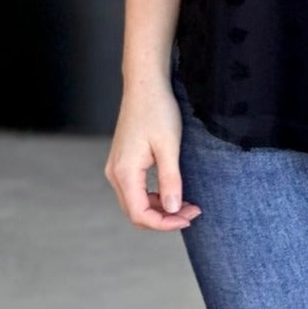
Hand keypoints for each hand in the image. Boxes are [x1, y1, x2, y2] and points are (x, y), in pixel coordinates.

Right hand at [104, 78, 202, 231]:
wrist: (145, 84)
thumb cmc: (157, 110)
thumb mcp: (169, 146)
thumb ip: (170, 180)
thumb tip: (173, 209)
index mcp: (124, 172)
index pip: (140, 214)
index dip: (165, 223)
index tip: (189, 218)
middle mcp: (115, 173)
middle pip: (136, 212)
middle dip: (165, 217)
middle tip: (192, 212)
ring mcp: (117, 167)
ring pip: (135, 201)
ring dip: (160, 207)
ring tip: (186, 203)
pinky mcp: (122, 160)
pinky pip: (135, 189)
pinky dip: (153, 196)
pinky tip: (172, 191)